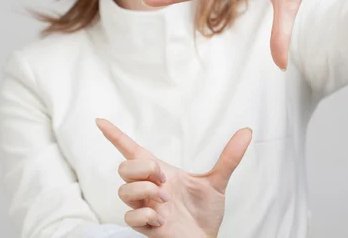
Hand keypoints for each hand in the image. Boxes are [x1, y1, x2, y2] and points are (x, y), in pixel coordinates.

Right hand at [96, 118, 252, 237]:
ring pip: (124, 191)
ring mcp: (146, 208)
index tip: (100, 120)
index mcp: (159, 174)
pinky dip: (146, 215)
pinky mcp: (147, 228)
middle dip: (142, 168)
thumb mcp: (217, 181)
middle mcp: (148, 190)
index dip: (115, 136)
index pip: (132, 151)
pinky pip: (132, 218)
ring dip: (145, 191)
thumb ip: (229, 158)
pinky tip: (161, 217)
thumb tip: (247, 132)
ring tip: (165, 199)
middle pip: (124, 168)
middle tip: (163, 178)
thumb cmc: (203, 212)